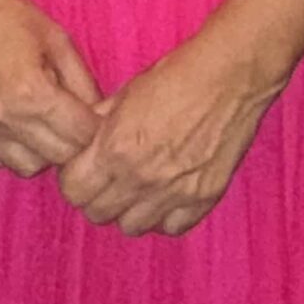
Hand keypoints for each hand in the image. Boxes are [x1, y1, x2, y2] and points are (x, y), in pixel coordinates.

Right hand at [0, 0, 101, 176]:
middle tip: (73, 121)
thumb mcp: (57, 39)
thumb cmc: (7, 16)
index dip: (95, 126)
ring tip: (44, 125)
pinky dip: (12, 151)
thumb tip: (99, 113)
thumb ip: (83, 81)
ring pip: (26, 167)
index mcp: (32, 93)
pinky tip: (17, 127)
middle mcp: (4, 117)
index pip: (80, 136)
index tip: (94, 115)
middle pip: (57, 158)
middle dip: (73, 142)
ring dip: (43, 152)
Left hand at [57, 33, 280, 237]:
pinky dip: (164, 216)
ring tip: (138, 188)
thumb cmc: (177, 77)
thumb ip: (98, 126)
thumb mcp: (125, 95)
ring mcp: (174, 192)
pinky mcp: (203, 198)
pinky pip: (171, 227)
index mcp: (115, 148)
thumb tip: (81, 143)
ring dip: (129, 210)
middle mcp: (141, 177)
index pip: (73, 191)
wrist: (229, 76)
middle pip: (98, 213)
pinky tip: (166, 194)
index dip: (75, 179)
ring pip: (132, 227)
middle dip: (97, 196)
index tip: (85, 169)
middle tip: (109, 179)